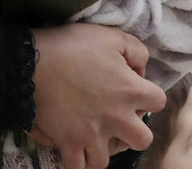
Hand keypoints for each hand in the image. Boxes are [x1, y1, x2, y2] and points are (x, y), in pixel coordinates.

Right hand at [28, 24, 165, 168]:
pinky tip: (72, 148)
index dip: (148, 94)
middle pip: (142, 139)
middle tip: (117, 118)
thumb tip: (141, 70)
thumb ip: (136, 51)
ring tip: (93, 137)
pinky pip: (77, 167)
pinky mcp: (68, 143)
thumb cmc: (72, 46)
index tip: (131, 86)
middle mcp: (117, 118)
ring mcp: (92, 135)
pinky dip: (76, 161)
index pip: (159, 102)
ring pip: (107, 159)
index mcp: (130, 91)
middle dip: (133, 131)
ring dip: (102, 149)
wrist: (32, 62)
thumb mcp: (110, 36)